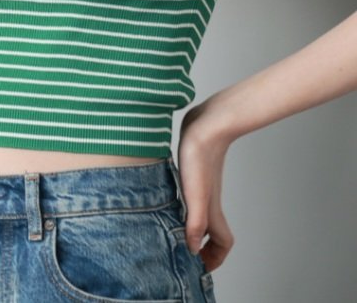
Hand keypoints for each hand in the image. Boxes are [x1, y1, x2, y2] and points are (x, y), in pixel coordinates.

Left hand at [178, 103, 234, 272]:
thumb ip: (195, 223)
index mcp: (211, 210)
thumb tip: (192, 250)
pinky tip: (166, 200)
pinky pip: (190, 198)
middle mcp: (209, 201)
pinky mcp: (193, 172)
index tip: (199, 266)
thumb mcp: (195, 194)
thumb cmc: (201, 156)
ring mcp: (202, 186)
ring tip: (171, 232)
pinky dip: (182, 206)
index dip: (214, 258)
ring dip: (190, 227)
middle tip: (182, 254)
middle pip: (212, 232)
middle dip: (201, 248)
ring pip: (200, 215)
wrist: (206, 123)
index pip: (223, 243)